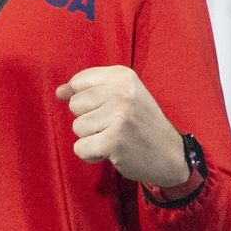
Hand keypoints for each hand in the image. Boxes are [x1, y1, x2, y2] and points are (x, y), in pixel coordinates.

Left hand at [55, 65, 189, 186]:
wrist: (171, 155)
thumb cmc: (140, 123)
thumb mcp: (122, 96)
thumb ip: (89, 89)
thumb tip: (59, 92)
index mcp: (122, 76)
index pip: (78, 82)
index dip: (84, 99)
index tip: (105, 107)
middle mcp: (121, 93)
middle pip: (75, 105)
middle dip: (89, 119)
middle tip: (114, 125)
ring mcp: (119, 117)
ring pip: (77, 127)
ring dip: (91, 138)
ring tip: (114, 137)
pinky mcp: (114, 141)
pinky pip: (80, 148)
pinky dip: (91, 154)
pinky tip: (110, 151)